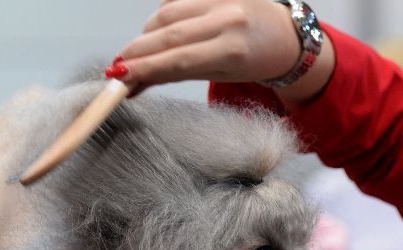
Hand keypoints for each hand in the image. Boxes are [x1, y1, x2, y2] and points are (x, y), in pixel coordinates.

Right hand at [117, 0, 299, 86]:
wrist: (283, 36)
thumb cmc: (251, 62)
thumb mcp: (219, 75)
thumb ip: (175, 76)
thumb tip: (132, 84)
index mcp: (233, 51)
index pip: (178, 60)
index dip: (144, 68)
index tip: (119, 76)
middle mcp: (228, 20)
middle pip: (168, 33)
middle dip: (137, 51)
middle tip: (119, 66)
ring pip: (166, 13)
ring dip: (148, 34)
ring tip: (144, 50)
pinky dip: (163, 15)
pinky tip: (165, 29)